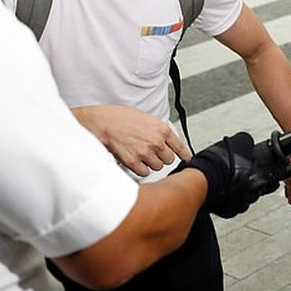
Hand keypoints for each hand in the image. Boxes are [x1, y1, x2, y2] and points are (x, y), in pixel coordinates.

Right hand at [72, 105, 188, 176]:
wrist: (103, 124)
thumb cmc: (120, 118)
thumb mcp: (146, 118)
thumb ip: (158, 130)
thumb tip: (165, 139)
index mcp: (161, 129)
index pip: (180, 146)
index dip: (185, 154)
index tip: (187, 158)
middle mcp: (156, 142)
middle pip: (169, 159)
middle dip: (162, 157)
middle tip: (151, 152)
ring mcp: (145, 153)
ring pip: (157, 167)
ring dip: (151, 163)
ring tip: (140, 154)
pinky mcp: (134, 163)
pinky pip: (144, 172)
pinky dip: (140, 169)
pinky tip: (135, 160)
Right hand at [186, 132, 290, 217]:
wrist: (199, 182)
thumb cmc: (216, 164)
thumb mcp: (237, 141)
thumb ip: (248, 142)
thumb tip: (249, 142)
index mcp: (262, 174)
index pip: (285, 171)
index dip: (286, 166)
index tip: (287, 163)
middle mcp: (256, 190)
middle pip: (269, 184)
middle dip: (265, 176)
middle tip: (254, 169)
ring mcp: (243, 202)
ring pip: (252, 194)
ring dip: (246, 186)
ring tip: (233, 176)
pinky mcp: (231, 210)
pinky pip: (237, 202)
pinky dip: (234, 196)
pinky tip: (226, 187)